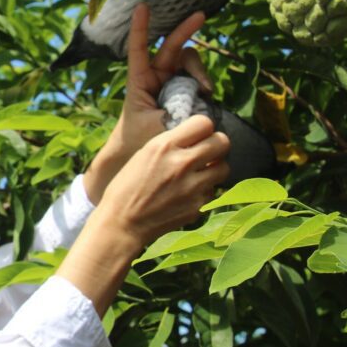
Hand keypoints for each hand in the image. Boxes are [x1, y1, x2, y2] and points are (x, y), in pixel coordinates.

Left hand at [84, 4, 210, 203]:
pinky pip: (198, 79)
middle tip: (200, 15)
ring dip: (198, 70)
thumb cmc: (140, 142)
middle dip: (184, 30)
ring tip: (204, 90)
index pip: (138, 49)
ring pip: (188, 61)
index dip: (140, 28)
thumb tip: (201, 99)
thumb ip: (175, 112)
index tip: (142, 5)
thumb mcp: (154, 128)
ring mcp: (171, 83)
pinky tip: (206, 95)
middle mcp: (155, 77)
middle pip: (171, 46)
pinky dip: (203, 82)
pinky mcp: (186, 92)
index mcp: (139, 81)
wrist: (140, 159)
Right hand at [98, 115, 229, 245]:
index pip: (204, 123)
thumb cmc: (126, 187)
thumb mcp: (143, 155)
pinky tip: (188, 194)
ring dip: (214, 169)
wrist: (122, 223)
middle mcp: (182, 164)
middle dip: (216, 145)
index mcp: (164, 146)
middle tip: (207, 152)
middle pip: (222, 143)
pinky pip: (213, 192)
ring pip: (224, 168)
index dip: (203, 128)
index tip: (198, 136)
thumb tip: (195, 138)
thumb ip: (171, 144)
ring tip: (199, 173)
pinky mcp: (197, 207)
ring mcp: (192, 187)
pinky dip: (204, 191)